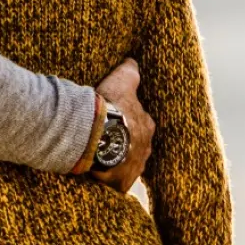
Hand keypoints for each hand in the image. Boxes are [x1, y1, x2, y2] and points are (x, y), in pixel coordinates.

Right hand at [90, 58, 154, 192]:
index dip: (130, 122)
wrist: (98, 136)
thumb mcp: (121, 81)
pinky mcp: (122, 183)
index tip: (119, 121)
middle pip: (137, 147)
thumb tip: (133, 62)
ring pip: (129, 165)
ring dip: (119, 162)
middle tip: (111, 141)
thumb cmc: (112, 107)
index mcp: (146, 126)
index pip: (142, 124)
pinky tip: (100, 176)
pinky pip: (117, 182)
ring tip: (103, 159)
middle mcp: (145, 149)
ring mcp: (134, 168)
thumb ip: (129, 72)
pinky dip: (110, 180)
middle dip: (127, 145)